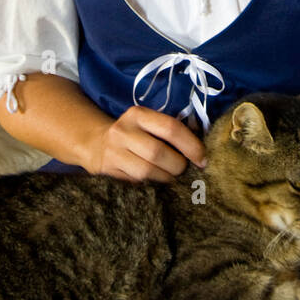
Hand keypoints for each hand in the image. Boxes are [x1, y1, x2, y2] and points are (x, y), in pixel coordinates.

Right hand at [86, 105, 207, 181]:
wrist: (96, 143)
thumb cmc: (135, 134)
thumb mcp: (149, 123)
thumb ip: (172, 131)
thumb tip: (201, 150)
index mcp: (139, 114)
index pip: (170, 128)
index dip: (191, 146)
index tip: (202, 159)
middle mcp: (123, 131)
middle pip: (158, 152)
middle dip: (178, 165)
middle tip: (183, 169)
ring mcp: (113, 152)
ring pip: (147, 171)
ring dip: (166, 178)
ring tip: (170, 176)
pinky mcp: (107, 170)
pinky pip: (136, 182)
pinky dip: (152, 184)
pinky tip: (155, 181)